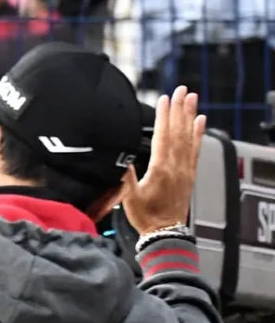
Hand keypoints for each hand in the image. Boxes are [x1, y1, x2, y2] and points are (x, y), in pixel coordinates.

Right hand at [121, 86, 206, 234]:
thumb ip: (126, 176)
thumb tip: (121, 157)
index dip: (164, 116)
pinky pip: (196, 149)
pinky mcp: (190, 174)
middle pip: (179, 131)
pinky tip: (201, 122)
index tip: (164, 99)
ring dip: (190, 116)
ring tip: (192, 99)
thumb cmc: (146, 216)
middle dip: (180, 109)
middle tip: (182, 90)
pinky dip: (199, 134)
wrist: (165, 232)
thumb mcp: (129, 197)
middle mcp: (176, 166)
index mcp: (160, 169)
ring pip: (189, 137)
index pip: (163, 136)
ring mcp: (185, 169)